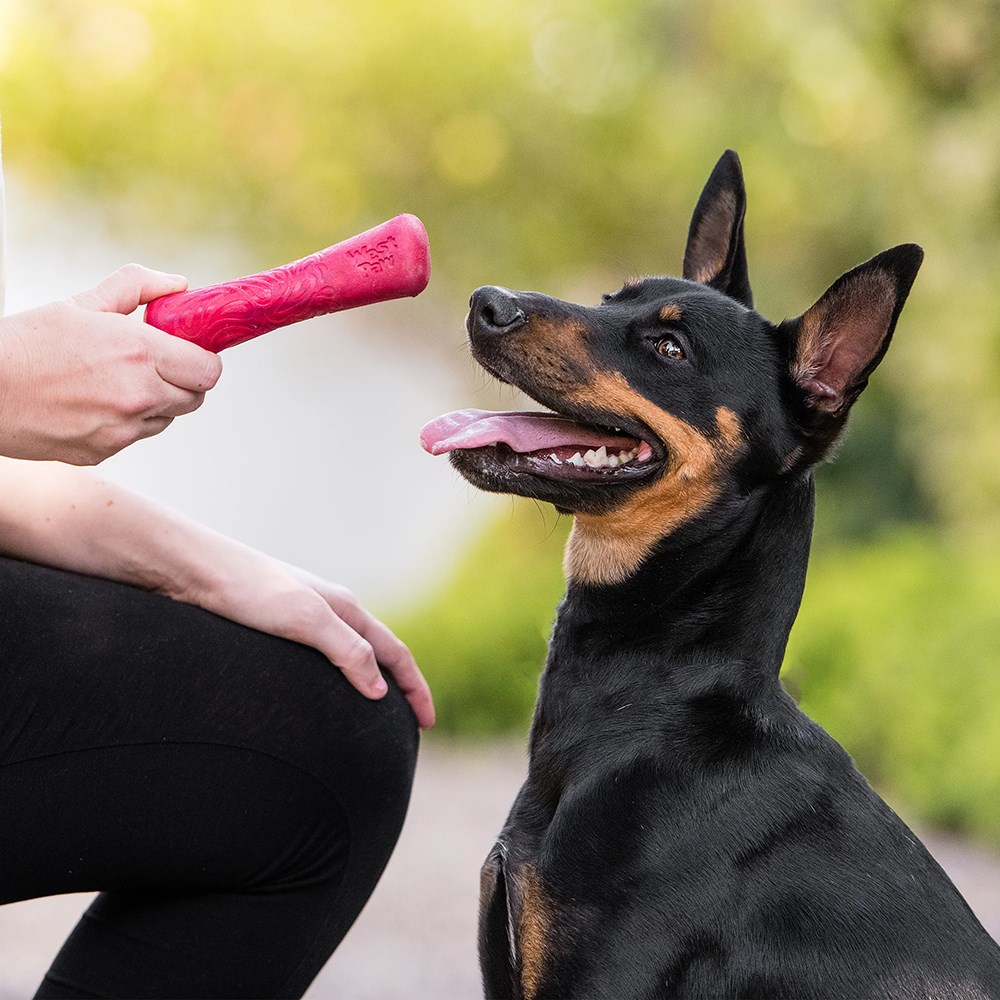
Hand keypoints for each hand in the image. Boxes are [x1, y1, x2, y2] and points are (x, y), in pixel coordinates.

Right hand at [0, 264, 222, 464]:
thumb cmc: (30, 341)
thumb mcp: (82, 303)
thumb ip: (137, 288)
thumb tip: (179, 285)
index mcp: (140, 352)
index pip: (209, 370)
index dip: (202, 361)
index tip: (188, 353)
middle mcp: (139, 394)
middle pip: (195, 398)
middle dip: (183, 381)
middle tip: (156, 367)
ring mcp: (123, 429)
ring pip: (166, 419)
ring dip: (155, 403)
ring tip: (114, 383)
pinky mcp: (105, 451)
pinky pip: (134, 437)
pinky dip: (125, 423)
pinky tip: (92, 404)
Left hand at [174, 548, 435, 728]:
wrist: (193, 570)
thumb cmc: (248, 591)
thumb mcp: (306, 620)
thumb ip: (347, 651)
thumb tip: (380, 691)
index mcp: (346, 608)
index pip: (396, 654)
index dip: (416, 689)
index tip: (428, 724)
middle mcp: (331, 611)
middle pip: (379, 653)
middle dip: (399, 687)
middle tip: (410, 725)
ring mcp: (305, 619)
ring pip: (350, 655)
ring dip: (370, 682)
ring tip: (373, 715)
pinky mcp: (277, 628)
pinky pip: (322, 658)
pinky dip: (338, 679)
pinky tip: (322, 694)